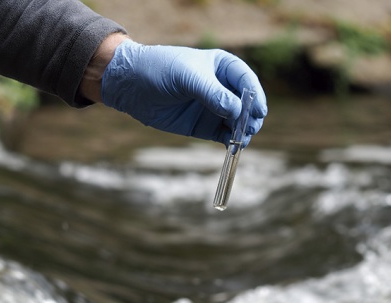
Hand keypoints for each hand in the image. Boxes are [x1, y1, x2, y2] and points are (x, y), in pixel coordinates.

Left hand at [100, 39, 266, 146]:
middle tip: (250, 128)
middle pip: (246, 104)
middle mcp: (222, 87)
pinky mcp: (204, 126)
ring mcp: (214, 108)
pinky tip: (232, 146)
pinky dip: (231, 141)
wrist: (131, 86)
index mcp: (222, 67)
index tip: (258, 111)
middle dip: (251, 116)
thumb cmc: (159, 70)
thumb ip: (212, 93)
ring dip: (243, 131)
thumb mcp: (187, 77)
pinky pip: (224, 135)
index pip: (246, 80)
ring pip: (238, 122)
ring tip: (241, 139)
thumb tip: (237, 111)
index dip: (255, 96)